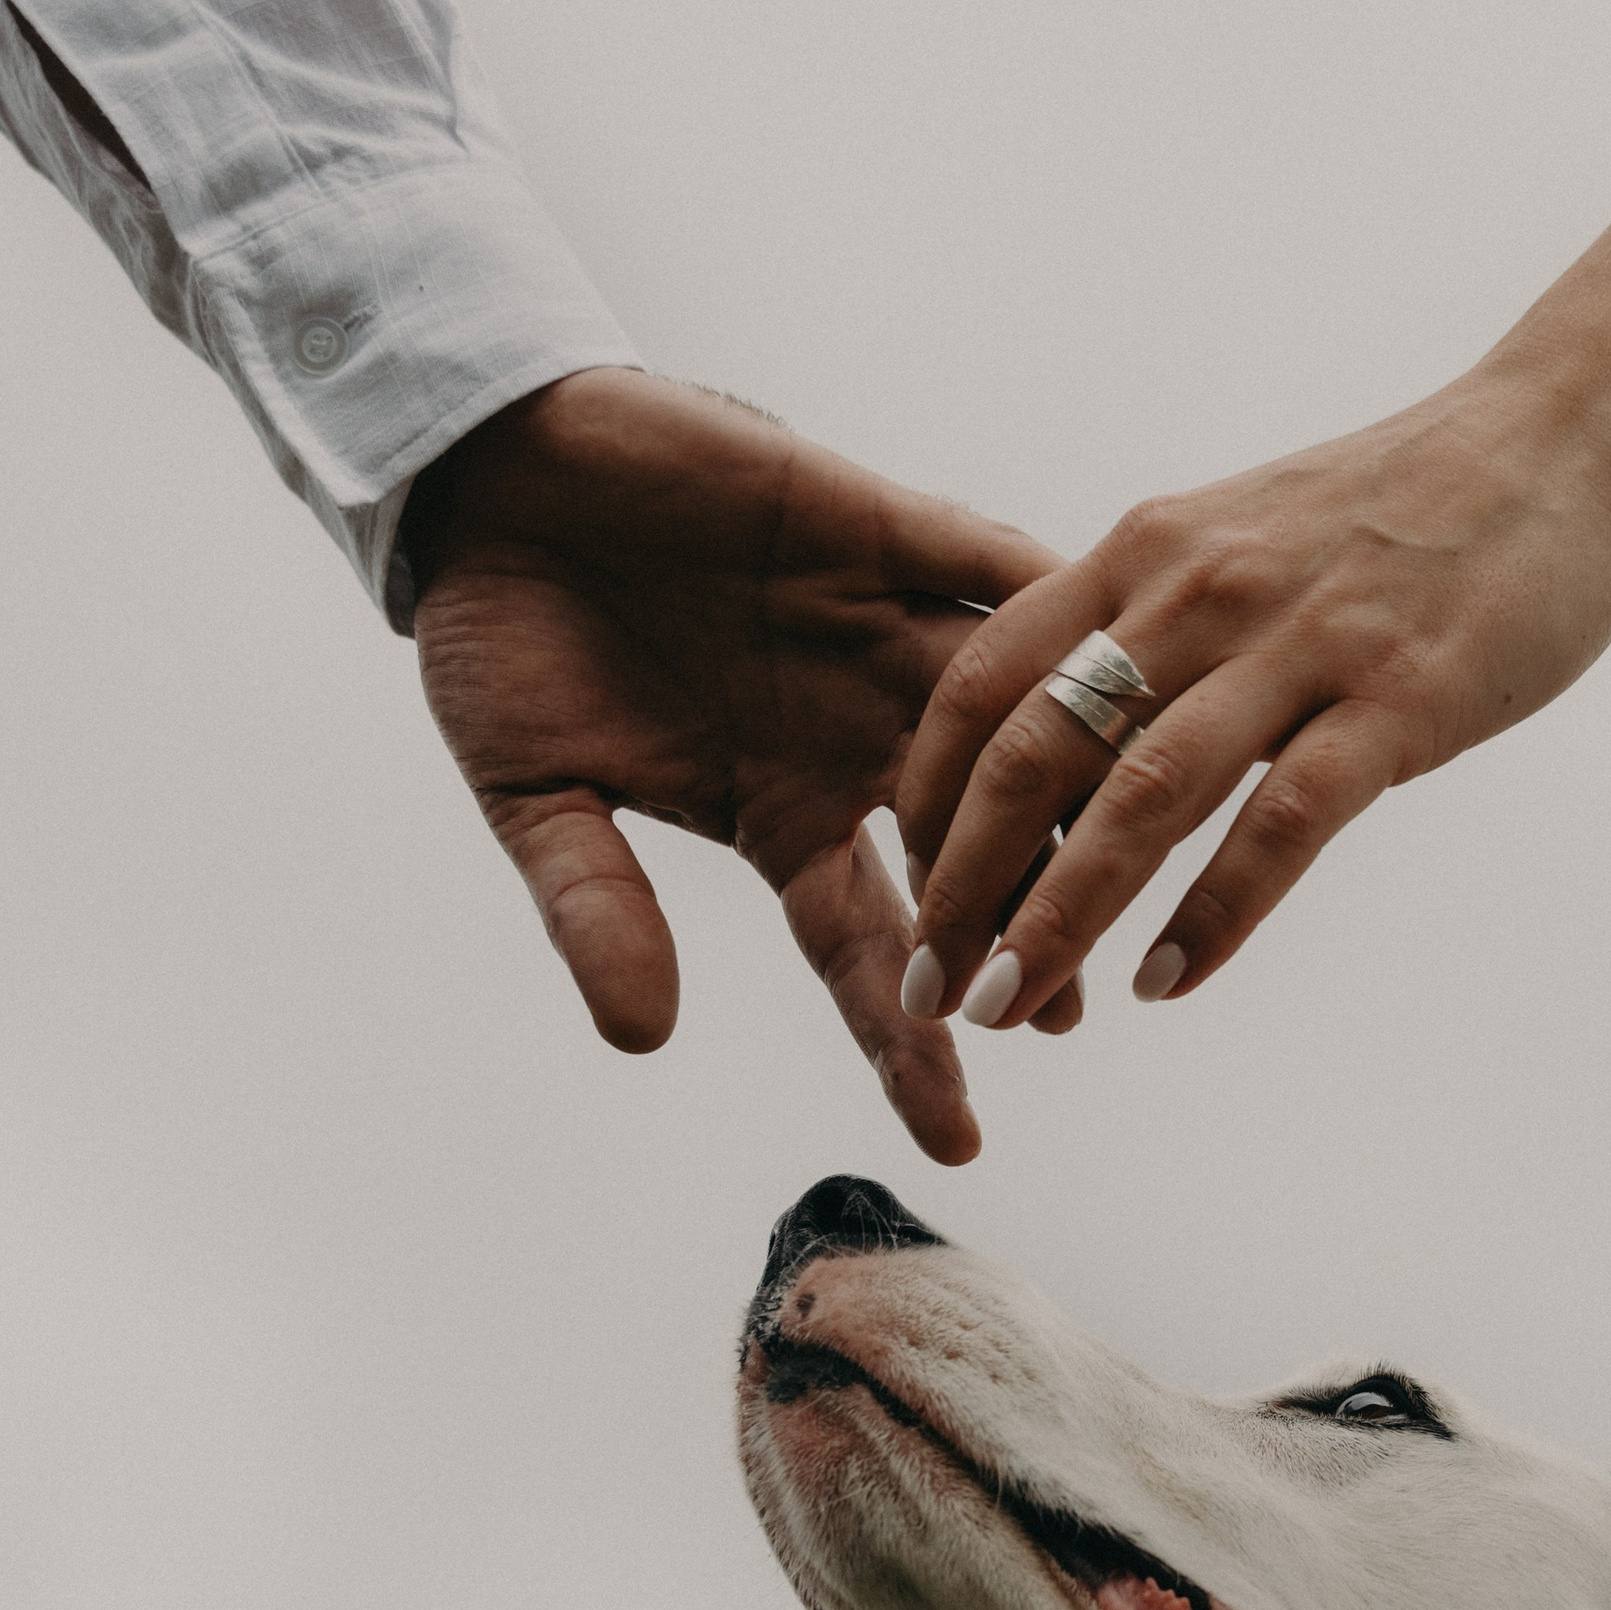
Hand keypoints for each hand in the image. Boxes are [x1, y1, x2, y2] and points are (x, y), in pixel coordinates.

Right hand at [403, 368, 1068, 1164]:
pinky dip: (1042, 601)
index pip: (869, 951)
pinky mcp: (873, 526)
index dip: (912, 1044)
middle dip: (1019, 929)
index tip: (960, 1138)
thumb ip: (595, 906)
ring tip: (1123, 853)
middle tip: (1061, 1005)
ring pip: (1006, 722)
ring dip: (1064, 783)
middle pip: (971, 854)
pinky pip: (978, 563)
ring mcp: (876, 634)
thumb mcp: (535, 792)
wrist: (487, 471)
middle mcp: (854, 740)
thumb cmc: (504, 642)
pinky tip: (1113, 648)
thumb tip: (642, 1038)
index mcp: (782, 816)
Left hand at [891, 371, 1610, 1031]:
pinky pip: (1280, 824)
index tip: (899, 888)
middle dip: (964, 881)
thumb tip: (1076, 741)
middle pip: (1035, 751)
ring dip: (1061, 917)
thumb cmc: (1401, 510)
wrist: (1570, 437)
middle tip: (930, 984)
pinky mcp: (1397, 700)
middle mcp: (1199, 591)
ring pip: (1140, 798)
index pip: (983, 681)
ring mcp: (1298, 646)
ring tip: (1012, 1006)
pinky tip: (1168, 982)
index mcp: (1144, 552)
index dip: (926, 795)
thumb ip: (1153, 630)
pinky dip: (1214, 915)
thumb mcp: (1240, 541)